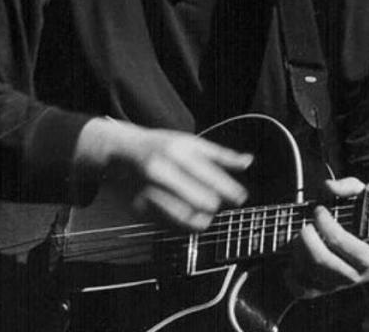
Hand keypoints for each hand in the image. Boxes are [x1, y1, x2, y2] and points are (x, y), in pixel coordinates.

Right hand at [75, 118, 251, 230]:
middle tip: (217, 202)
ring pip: (189, 220)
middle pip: (205, 202)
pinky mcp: (140, 211)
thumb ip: (220, 155)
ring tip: (203, 211)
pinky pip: (172, 227)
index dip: (232, 192)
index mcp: (178, 152)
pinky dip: (184, 224)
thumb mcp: (190, 142)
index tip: (240, 198)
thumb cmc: (161, 146)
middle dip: (216, 205)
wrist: (119, 153)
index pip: (213, 179)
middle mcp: (162, 172)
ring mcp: (149, 192)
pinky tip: (187, 214)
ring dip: (202, 219)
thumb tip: (248, 162)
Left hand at [283, 177, 368, 298]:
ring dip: (298, 250)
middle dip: (307, 238)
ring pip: (309, 273)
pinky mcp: (322, 291)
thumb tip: (327, 187)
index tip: (319, 210)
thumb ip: (349, 187)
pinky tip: (293, 256)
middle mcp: (354, 275)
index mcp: (368, 255)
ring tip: (300, 234)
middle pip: (321, 261)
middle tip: (306, 224)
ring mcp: (337, 285)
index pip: (340, 242)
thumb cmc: (366, 221)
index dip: (325, 224)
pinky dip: (291, 273)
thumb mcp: (365, 199)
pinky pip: (300, 288)